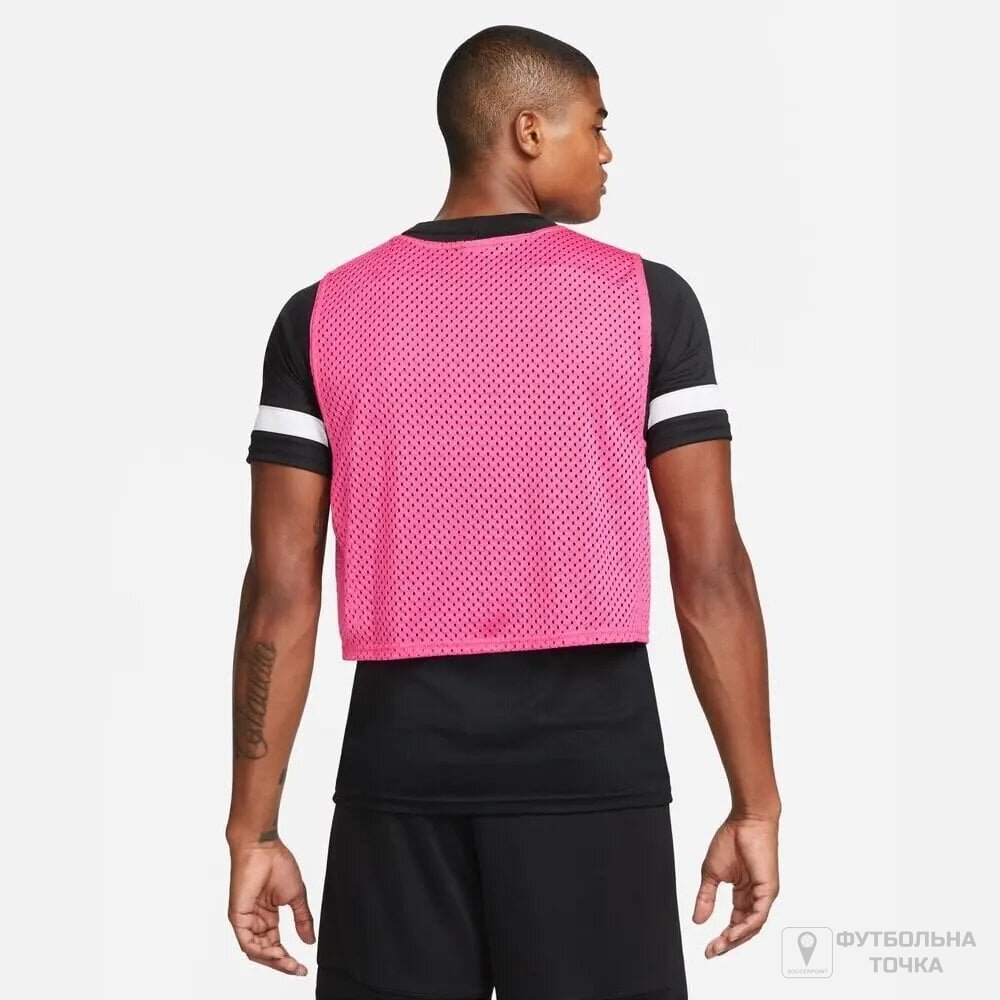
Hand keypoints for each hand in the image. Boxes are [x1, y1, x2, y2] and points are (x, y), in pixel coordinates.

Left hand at [228, 837, 315, 975]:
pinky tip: (276, 953)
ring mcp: (246, 920)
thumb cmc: (277, 863)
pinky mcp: (238, 917)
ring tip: (289, 963)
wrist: (263, 847)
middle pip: (266, 951)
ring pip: (256, 951)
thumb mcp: (296, 896)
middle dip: (282, 963)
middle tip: (297, 969)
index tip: (303, 967)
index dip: (288, 957)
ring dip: (273, 960)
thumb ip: (302, 919)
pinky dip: (261, 951)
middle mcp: (255, 920)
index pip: (276, 944)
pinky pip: (247, 942)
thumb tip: (310, 940)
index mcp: (268, 915)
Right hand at [692, 811, 779, 957]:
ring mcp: (764, 894)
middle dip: (728, 943)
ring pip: (752, 926)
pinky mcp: (769, 890)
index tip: (708, 948)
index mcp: (743, 892)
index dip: (722, 936)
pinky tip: (732, 933)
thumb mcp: (711, 873)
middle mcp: (755, 897)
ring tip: (720, 946)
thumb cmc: (731, 839)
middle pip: (744, 929)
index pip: (734, 922)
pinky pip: (759, 915)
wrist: (746, 820)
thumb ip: (706, 897)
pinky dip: (746, 927)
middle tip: (712, 952)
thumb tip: (697, 920)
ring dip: (736, 938)